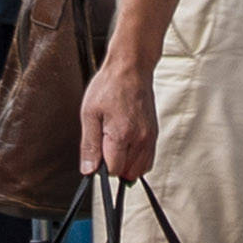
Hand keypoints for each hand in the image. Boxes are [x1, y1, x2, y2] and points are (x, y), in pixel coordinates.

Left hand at [75, 51, 155, 181]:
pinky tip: (125, 147)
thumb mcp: (89, 114)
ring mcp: (150, 137)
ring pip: (140, 170)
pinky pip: (147, 160)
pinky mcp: (154, 134)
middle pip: (127, 173)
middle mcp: (140, 139)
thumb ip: (89, 145)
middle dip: (114, 167)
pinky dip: (136, 160)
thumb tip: (88, 170)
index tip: (95, 154)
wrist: (131, 69)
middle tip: (103, 148)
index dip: (100, 167)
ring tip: (114, 146)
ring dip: (126, 166)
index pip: (113, 170)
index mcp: (122, 135)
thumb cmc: (109, 86)